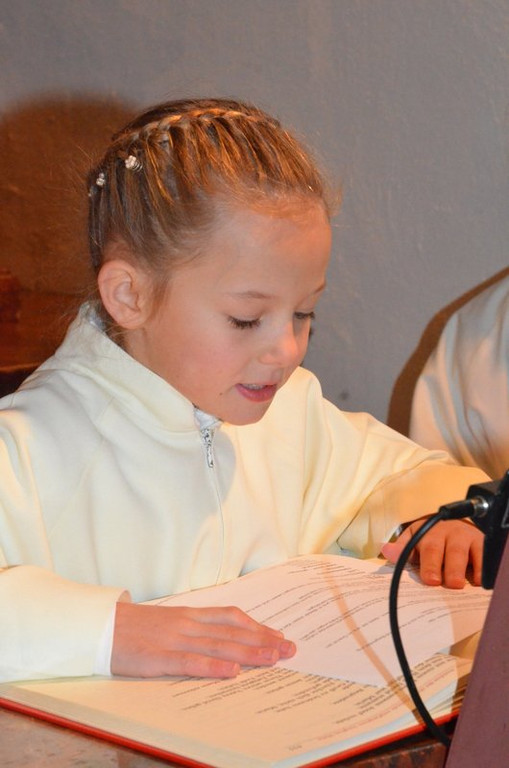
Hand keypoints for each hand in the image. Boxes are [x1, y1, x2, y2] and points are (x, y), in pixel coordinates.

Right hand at [111, 602, 295, 677]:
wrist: (99, 625)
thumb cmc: (134, 627)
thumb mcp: (168, 621)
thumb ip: (194, 627)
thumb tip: (221, 636)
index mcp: (190, 615)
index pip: (231, 618)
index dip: (257, 626)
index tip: (278, 635)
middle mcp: (187, 624)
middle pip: (232, 632)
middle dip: (263, 640)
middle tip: (289, 648)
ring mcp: (174, 639)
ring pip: (218, 646)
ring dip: (248, 652)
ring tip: (272, 658)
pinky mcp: (158, 657)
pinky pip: (190, 662)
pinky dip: (212, 667)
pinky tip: (231, 673)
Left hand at [381, 519, 483, 587]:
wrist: (457, 525)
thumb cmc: (432, 539)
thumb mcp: (415, 539)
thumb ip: (402, 548)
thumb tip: (386, 551)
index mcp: (425, 531)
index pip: (419, 545)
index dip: (422, 561)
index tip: (427, 579)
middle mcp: (443, 531)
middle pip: (437, 548)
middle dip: (435, 565)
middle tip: (434, 582)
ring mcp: (462, 536)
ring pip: (459, 551)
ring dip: (456, 568)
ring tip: (455, 584)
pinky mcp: (480, 542)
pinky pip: (481, 554)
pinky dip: (480, 567)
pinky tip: (476, 580)